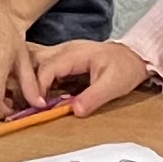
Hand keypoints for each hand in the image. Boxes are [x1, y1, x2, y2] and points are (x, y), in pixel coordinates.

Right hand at [30, 38, 151, 114]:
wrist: (134, 56)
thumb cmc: (125, 68)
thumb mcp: (114, 85)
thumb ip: (94, 97)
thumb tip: (74, 111)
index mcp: (74, 54)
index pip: (47, 68)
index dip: (39, 88)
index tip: (39, 106)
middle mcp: (64, 50)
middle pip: (34, 61)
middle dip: (27, 82)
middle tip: (27, 103)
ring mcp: (62, 53)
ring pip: (36, 62)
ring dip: (30, 80)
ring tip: (30, 99)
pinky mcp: (63, 60)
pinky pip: (44, 67)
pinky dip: (38, 80)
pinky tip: (41, 94)